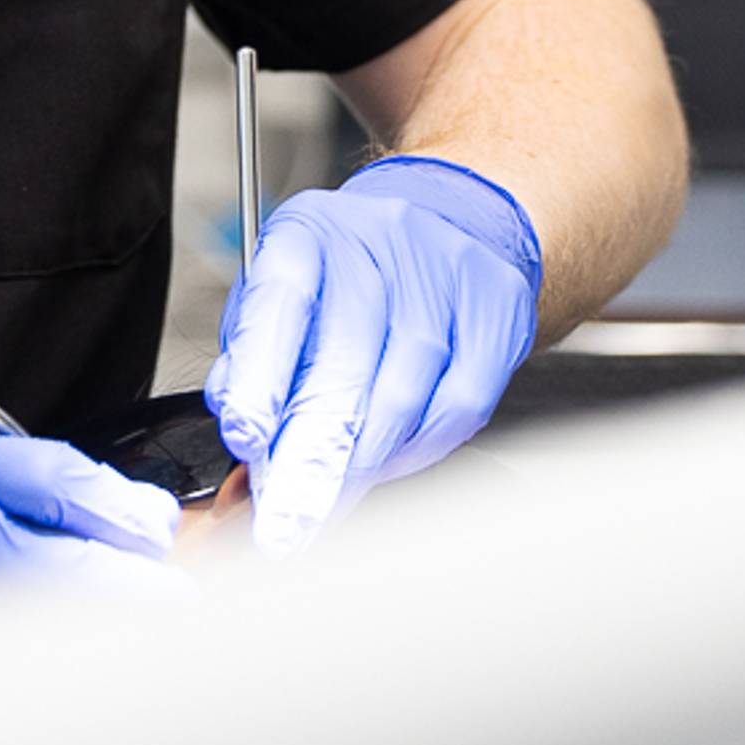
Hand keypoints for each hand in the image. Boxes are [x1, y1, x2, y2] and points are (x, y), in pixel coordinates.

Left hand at [204, 155, 540, 552]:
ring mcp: (445, 273)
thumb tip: (248, 444)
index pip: (279, 302)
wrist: (449, 224)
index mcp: (307, 233)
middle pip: (346, 360)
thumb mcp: (282, 295)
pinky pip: (459, 404)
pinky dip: (418, 450)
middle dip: (311, 456)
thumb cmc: (349, 275)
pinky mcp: (498, 310)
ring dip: (362, 466)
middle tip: (287, 520)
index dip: (261, 378)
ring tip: (328, 508)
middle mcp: (377, 243)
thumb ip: (253, 360)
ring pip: (404, 391)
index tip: (247, 442)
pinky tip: (389, 465)